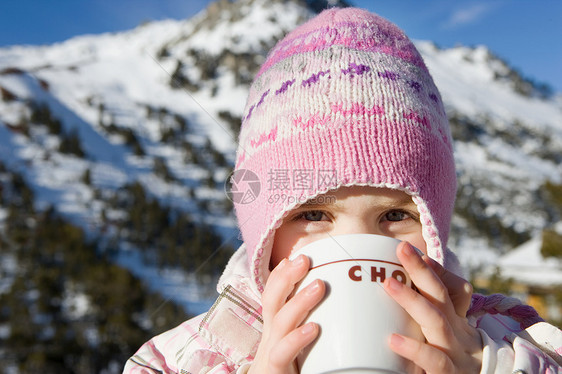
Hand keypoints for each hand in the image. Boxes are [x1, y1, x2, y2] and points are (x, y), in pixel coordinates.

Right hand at [249, 255, 325, 373]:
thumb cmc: (298, 371)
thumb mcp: (305, 347)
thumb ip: (318, 326)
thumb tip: (354, 307)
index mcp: (277, 330)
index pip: (274, 296)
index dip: (283, 275)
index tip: (298, 256)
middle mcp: (270, 338)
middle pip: (272, 301)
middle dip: (286, 278)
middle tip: (305, 259)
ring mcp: (271, 354)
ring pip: (278, 322)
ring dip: (298, 301)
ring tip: (319, 286)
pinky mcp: (275, 371)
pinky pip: (283, 353)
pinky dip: (297, 338)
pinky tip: (314, 328)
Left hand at [383, 242, 482, 373]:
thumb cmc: (452, 365)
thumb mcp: (443, 339)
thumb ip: (425, 317)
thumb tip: (392, 293)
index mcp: (454, 323)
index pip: (444, 290)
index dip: (430, 269)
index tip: (409, 250)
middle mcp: (458, 334)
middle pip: (441, 297)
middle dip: (421, 271)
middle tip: (401, 249)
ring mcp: (456, 354)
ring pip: (437, 322)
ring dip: (412, 300)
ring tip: (389, 284)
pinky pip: (434, 361)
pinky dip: (414, 349)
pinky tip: (393, 339)